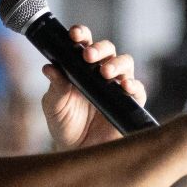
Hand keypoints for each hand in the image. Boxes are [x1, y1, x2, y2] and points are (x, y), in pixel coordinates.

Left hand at [41, 25, 147, 149]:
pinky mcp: (129, 103)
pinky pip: (138, 90)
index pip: (84, 44)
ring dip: (116, 63)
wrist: (76, 151)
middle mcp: (101, 73)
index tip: (73, 34)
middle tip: (88, 56)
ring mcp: (117, 87)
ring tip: (105, 72)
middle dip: (99, 48)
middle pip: (108, 50)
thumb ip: (54, 87)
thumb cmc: (64, 125)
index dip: (81, 35)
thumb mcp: (54, 105)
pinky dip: (134, 86)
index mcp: (81, 67)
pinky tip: (124, 87)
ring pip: (125, 64)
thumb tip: (49, 67)